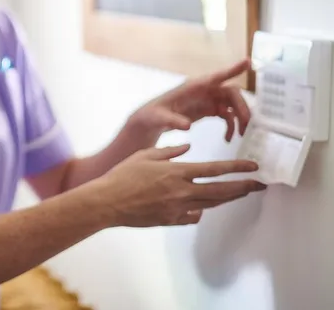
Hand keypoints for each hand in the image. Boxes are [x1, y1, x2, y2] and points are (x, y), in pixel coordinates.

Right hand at [95, 144, 264, 226]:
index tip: (253, 167)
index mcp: (177, 172)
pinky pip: (193, 216)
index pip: (215, 169)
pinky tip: (204, 208)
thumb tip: (188, 148)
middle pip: (221, 191)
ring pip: (211, 204)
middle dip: (243, 187)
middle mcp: (182, 191)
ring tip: (241, 194)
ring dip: (229, 199)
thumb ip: (169, 151)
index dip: (237, 168)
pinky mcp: (170, 220)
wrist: (108, 202)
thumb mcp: (145, 155)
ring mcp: (178, 208)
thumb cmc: (123, 176)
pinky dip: (201, 211)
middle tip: (259, 185)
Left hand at [123, 59, 251, 149]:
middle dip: (241, 107)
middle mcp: (204, 90)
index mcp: (193, 87)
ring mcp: (207, 99)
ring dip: (240, 118)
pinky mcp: (208, 109)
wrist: (150, 122)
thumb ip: (172, 120)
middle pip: (231, 93)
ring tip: (241, 135)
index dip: (232, 69)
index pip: (216, 76)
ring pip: (232, 104)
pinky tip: (228, 138)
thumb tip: (187, 126)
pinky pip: (227, 115)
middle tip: (247, 124)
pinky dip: (231, 126)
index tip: (247, 62)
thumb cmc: (152, 115)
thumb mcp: (159, 118)